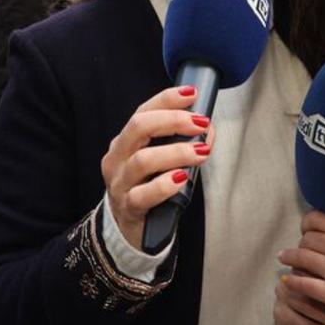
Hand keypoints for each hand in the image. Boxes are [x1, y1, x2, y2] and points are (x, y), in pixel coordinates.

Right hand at [99, 86, 211, 248]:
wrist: (130, 229)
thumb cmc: (148, 188)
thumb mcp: (159, 161)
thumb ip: (180, 143)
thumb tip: (207, 129)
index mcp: (124, 142)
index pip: (143, 112)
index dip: (167, 100)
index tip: (191, 94)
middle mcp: (117, 158)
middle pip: (139, 127)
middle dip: (173, 121)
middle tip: (200, 124)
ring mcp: (120, 183)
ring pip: (143, 159)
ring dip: (176, 152)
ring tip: (200, 153)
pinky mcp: (128, 207)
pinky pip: (144, 194)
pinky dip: (165, 184)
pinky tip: (181, 179)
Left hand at [279, 213, 324, 324]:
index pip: (318, 219)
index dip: (307, 224)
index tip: (305, 230)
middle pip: (307, 238)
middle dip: (301, 243)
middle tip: (298, 249)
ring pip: (302, 258)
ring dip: (290, 258)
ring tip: (284, 259)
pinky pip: (304, 284)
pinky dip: (293, 281)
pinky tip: (289, 282)